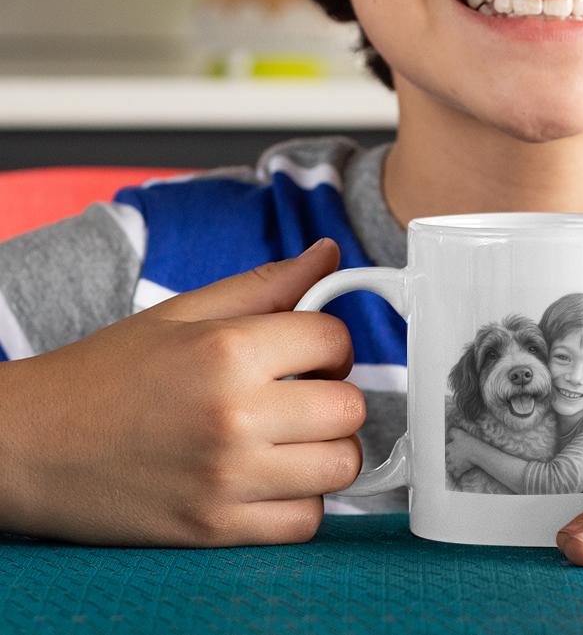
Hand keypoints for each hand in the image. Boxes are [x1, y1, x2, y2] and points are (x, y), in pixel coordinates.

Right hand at [1, 239, 364, 546]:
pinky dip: (301, 503)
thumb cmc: (107, 373)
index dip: (330, 343)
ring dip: (326, 450)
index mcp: (228, 350)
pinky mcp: (215, 530)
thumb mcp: (184, 312)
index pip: (335, 339)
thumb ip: (267, 284)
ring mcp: (227, 479)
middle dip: (335, 396)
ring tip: (291, 437)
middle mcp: (234, 415)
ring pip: (339, 467)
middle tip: (302, 394)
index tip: (310, 353)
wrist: (29, 446)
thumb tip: (329, 253)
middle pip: (350, 408)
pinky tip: (273, 479)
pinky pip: (305, 524)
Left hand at [446, 428, 476, 478]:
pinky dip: (456, 474)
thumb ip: (452, 432)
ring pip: (448, 468)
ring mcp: (454, 464)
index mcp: (449, 448)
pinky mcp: (460, 470)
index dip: (446, 449)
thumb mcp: (459, 433)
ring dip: (450, 467)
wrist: (476, 452)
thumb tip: (448, 432)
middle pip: (445, 459)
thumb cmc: (468, 442)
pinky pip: (456, 475)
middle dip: (447, 459)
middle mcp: (450, 457)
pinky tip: (457, 473)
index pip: (444, 449)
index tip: (448, 450)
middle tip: (450, 458)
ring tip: (452, 466)